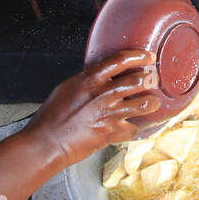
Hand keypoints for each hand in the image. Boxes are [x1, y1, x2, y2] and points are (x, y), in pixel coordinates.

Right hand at [21, 49, 159, 169]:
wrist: (46, 143)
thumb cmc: (52, 116)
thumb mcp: (67, 87)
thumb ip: (88, 80)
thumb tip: (103, 75)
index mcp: (90, 79)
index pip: (121, 60)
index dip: (139, 56)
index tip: (148, 57)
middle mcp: (103, 94)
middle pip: (139, 80)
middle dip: (150, 80)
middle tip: (152, 81)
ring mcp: (110, 113)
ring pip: (145, 104)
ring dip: (152, 103)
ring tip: (152, 103)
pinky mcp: (112, 132)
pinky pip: (134, 128)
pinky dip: (134, 128)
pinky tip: (132, 126)